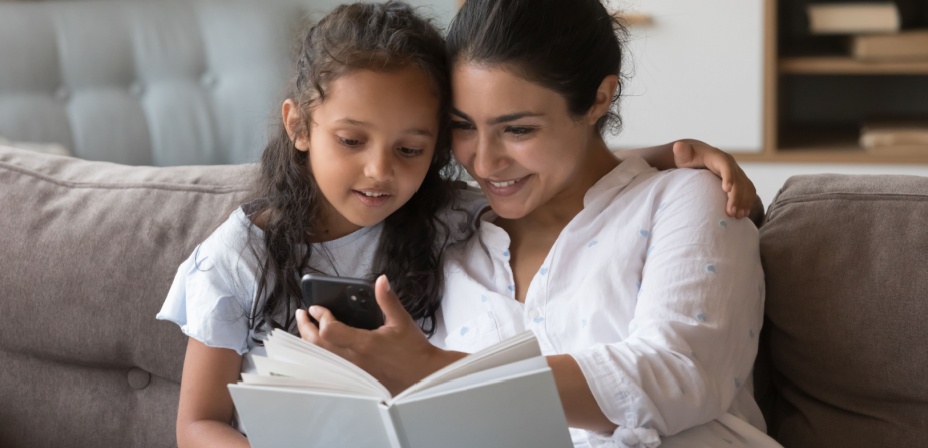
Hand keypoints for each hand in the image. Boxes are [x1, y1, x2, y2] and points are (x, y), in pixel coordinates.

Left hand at [296, 275, 462, 394]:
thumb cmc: (414, 351)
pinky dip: (320, 354)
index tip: (316, 307)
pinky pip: (329, 366)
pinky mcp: (355, 378)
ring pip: (321, 357)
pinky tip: (320, 347)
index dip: (320, 317)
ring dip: (310, 342)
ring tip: (307, 328)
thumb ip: (388, 300)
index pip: (329, 331)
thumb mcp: (402, 321)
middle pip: (318, 346)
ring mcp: (353, 371)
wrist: (421, 376)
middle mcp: (354, 360)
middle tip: (302, 315)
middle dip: (305, 328)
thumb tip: (381, 280)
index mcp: (364, 344)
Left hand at [672, 139, 757, 218]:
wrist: (698, 156)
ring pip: (746, 186)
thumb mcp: (683, 154)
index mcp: (717, 157)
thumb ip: (681, 151)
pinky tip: (743, 214)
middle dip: (736, 196)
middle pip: (738, 180)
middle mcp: (730, 164)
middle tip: (730, 212)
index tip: (726, 189)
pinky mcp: (740, 180)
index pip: (726, 166)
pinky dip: (748, 202)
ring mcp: (737, 172)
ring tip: (738, 216)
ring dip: (744, 201)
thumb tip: (678, 146)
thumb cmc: (688, 157)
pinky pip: (748, 190)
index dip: (728, 176)